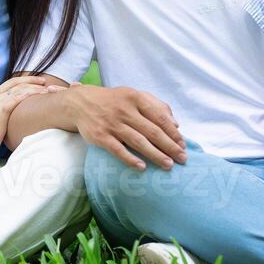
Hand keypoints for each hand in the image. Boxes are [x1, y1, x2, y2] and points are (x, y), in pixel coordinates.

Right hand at [0, 75, 61, 159]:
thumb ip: (2, 112)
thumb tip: (16, 114)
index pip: (10, 83)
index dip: (25, 80)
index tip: (37, 82)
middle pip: (16, 82)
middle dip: (32, 80)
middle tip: (45, 81)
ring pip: (18, 89)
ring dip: (34, 88)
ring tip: (47, 90)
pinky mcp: (0, 110)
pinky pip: (17, 98)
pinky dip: (29, 95)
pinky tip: (39, 95)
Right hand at [69, 85, 185, 170]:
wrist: (80, 102)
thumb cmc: (113, 101)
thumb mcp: (133, 95)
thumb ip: (155, 105)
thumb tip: (175, 123)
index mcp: (135, 98)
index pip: (159, 117)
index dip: (173, 132)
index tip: (183, 144)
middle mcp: (124, 110)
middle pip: (152, 131)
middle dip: (169, 146)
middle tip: (182, 159)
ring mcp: (111, 123)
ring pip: (138, 141)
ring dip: (155, 154)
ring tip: (168, 165)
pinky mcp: (100, 136)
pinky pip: (118, 149)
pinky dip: (130, 159)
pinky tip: (142, 167)